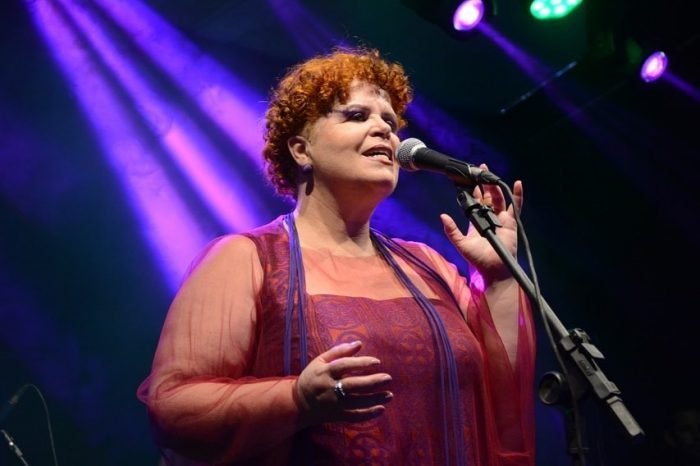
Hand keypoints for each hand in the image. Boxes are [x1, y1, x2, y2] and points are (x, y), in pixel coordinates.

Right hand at [295, 340, 392, 426]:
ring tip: (390, 394)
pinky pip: (354, 416)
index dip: (361, 363)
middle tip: (388, 378)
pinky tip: (381, 409)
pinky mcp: (336, 415)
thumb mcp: (320, 361)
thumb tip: (359, 343)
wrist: (298, 403)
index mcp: (325, 372)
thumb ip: (339, 351)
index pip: (344, 365)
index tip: (377, 361)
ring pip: (356, 402)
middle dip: (372, 382)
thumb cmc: (312, 377)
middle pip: (352, 385)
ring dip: (374, 399)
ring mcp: (333, 404)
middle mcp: (329, 388)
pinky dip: (368, 414)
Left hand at [441, 168, 523, 283]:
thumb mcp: (461, 244)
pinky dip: (518, 195)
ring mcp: (501, 219)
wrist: (495, 269)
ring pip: (498, 198)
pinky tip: (517, 184)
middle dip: (483, 183)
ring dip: (495, 186)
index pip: (474, 202)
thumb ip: (451, 230)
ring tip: (490, 174)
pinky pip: (516, 206)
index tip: (467, 179)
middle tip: (479, 169)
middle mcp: (489, 218)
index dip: (471, 191)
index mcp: (476, 222)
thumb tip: (442, 216)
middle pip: (486, 197)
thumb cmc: (478, 259)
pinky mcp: (511, 222)